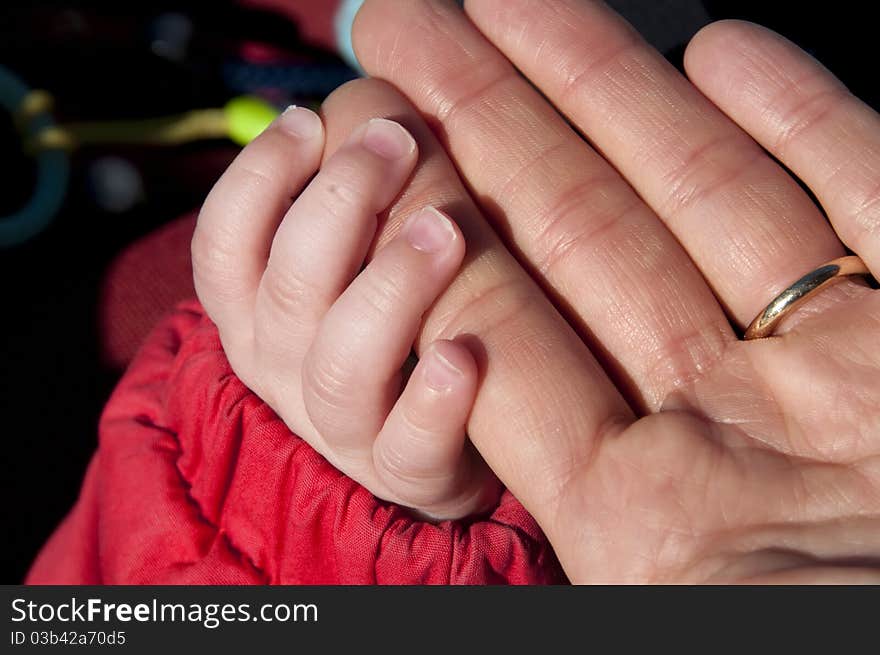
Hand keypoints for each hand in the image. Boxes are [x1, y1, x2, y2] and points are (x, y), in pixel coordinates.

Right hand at [192, 110, 499, 518]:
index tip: (310, 122)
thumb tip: (366, 113)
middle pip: (286, 291)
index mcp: (256, 317)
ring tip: (444, 229)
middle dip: (338, 204)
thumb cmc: (381, 334)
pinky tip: (466, 352)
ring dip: (390, 287)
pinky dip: (434, 401)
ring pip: (341, 364)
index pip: (223, 247)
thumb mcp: (340, 269)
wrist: (418, 449)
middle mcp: (284, 372)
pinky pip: (408, 447)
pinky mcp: (406, 473)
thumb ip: (341, 206)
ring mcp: (342, 429)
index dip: (257, 180)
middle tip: (394, 142)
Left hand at [353, 0, 879, 581]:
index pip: (512, 338)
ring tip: (513, 4)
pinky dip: (808, 118)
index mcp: (658, 510)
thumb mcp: (685, 602)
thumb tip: (425, 456)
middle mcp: (745, 423)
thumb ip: (570, 508)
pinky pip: (871, 198)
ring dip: (614, 92)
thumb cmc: (851, 639)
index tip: (375, 150)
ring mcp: (851, 366)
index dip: (436, 236)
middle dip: (491, 127)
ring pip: (710, 196)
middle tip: (408, 33)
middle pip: (585, 241)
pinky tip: (723, 46)